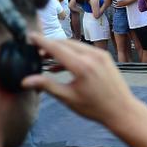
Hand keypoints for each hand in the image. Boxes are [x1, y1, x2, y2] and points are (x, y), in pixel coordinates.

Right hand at [21, 34, 137, 125]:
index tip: (30, 36)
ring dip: (60, 49)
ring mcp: (100, 55)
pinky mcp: (105, 57)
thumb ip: (46, 85)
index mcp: (81, 66)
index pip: (56, 48)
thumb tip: (25, 81)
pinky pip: (84, 50)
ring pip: (74, 45)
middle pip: (64, 43)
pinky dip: (72, 53)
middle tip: (35, 51)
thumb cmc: (95, 107)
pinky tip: (61, 65)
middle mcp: (92, 56)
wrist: (121, 110)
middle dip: (49, 45)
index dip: (41, 41)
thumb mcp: (68, 98)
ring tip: (45, 59)